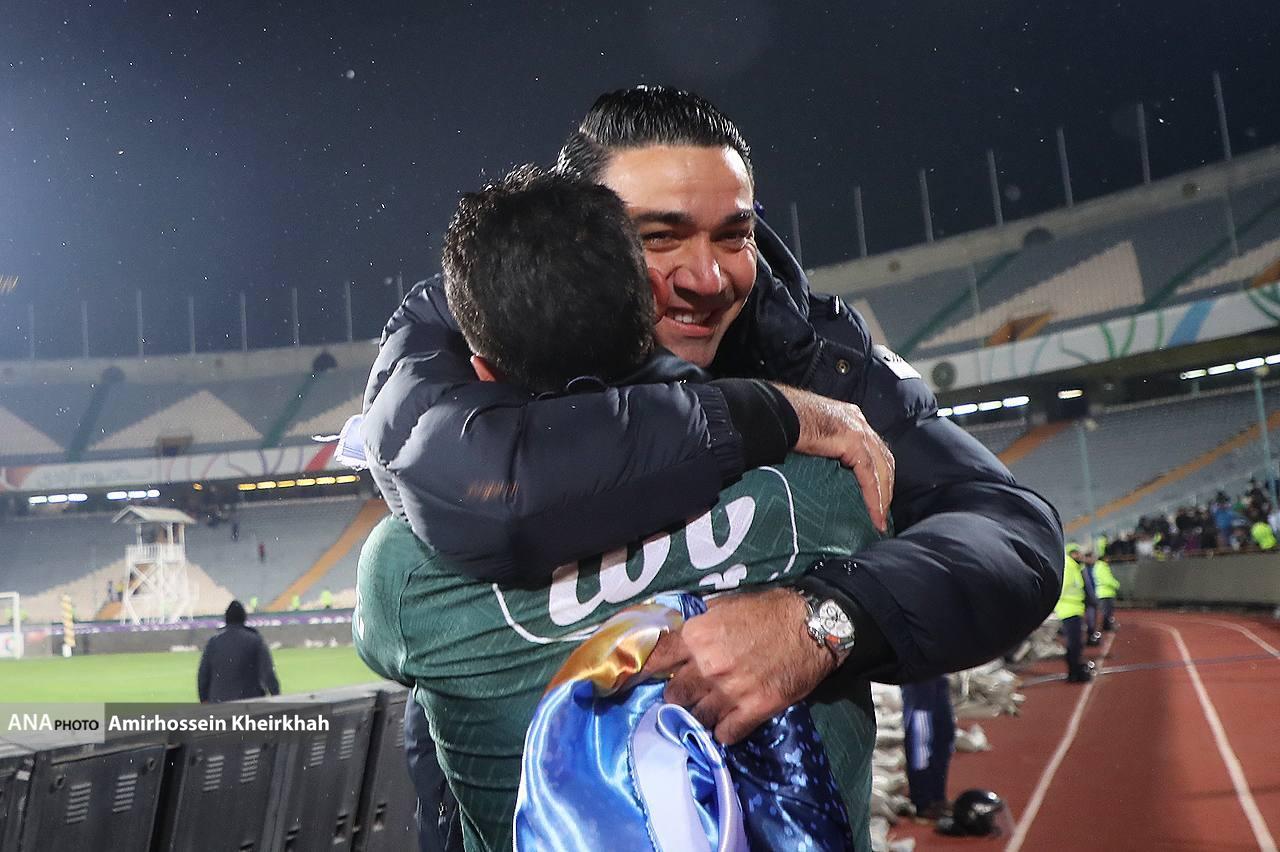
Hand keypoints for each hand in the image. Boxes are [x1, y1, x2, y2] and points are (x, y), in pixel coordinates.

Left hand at [641, 588, 836, 744]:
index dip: (644, 669)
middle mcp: (708, 668)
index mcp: (697, 638)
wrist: (813, 627)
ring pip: (696, 717)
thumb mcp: (725, 606)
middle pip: (672, 695)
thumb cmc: (768, 611)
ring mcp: (729, 693)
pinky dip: (723, 730)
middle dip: (677, 693)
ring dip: (699, 713)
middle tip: (687, 689)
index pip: (655, 660)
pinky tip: (729, 720)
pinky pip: (724, 734)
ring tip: (709, 706)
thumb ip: (697, 623)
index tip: (635, 677)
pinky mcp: (753, 711)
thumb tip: (675, 632)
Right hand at [772, 385, 893, 532]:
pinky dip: (873, 497)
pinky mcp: (852, 442)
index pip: (873, 448)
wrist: (774, 412)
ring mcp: (857, 429)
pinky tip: (873, 514)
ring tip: (879, 519)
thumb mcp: (809, 434)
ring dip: (883, 496)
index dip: (878, 473)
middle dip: (886, 487)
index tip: (877, 496)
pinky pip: (869, 475)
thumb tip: (820, 469)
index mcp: (848, 418)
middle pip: (883, 458)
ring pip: (881, 468)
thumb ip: (822, 447)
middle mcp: (857, 421)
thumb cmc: (781, 421)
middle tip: (882, 512)